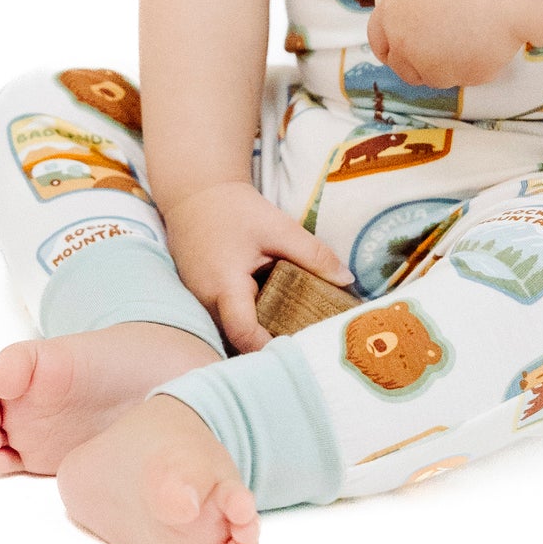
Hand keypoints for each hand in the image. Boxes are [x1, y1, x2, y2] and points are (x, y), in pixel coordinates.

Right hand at [164, 180, 353, 353]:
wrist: (196, 194)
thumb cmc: (235, 210)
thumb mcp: (279, 227)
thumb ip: (313, 254)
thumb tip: (346, 281)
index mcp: (224, 287)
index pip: (244, 334)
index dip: (270, 348)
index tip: (299, 348)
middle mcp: (206, 303)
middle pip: (240, 337)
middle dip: (270, 341)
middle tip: (306, 337)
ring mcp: (200, 303)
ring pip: (233, 329)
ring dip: (260, 328)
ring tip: (295, 322)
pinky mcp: (201, 299)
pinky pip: (228, 317)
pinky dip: (250, 315)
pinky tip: (272, 306)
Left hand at [365, 0, 524, 88]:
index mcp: (393, 19)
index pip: (377, 39)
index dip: (385, 38)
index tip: (395, 34)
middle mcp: (411, 50)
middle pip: (402, 65)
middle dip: (408, 59)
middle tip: (423, 45)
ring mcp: (443, 69)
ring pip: (433, 76)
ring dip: (436, 67)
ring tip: (450, 48)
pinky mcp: (472, 77)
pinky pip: (466, 75)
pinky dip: (469, 65)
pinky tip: (479, 45)